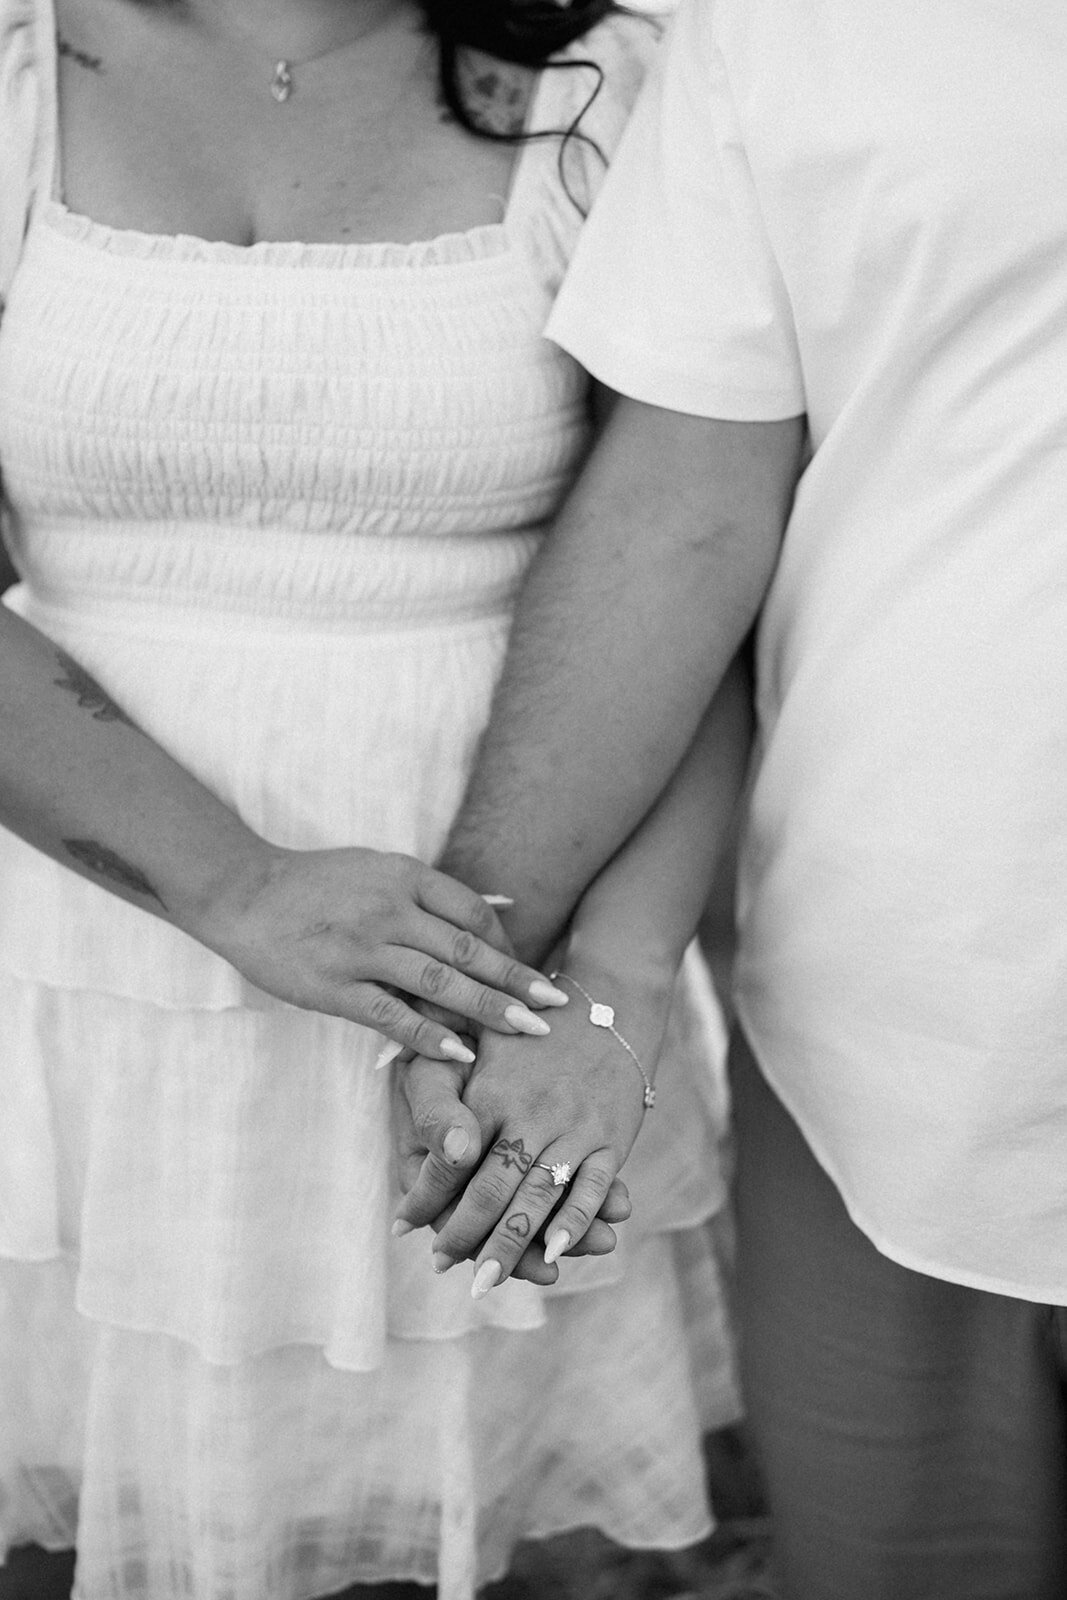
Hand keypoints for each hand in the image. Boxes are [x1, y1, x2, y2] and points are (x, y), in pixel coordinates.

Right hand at [196, 843, 566, 1060]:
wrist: (242, 892)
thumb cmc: (314, 883)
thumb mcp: (375, 868)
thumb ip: (423, 893)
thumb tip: (487, 915)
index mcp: (403, 876)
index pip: (472, 912)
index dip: (506, 944)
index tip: (526, 972)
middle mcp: (388, 910)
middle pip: (468, 949)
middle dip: (517, 981)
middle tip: (555, 1007)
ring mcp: (361, 948)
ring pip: (439, 983)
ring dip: (489, 1009)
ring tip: (527, 1031)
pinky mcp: (334, 986)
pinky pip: (392, 1015)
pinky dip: (430, 1034)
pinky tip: (461, 1051)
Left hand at [393, 959, 668, 1289]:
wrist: (610, 1000)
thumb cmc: (533, 1027)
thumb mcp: (481, 1037)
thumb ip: (450, 1085)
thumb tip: (415, 1115)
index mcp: (492, 1091)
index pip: (451, 1158)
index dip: (424, 1196)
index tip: (403, 1226)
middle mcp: (532, 1113)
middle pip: (492, 1188)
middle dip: (464, 1233)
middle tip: (442, 1265)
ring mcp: (574, 1127)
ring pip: (538, 1197)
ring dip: (511, 1245)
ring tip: (485, 1280)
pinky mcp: (610, 1137)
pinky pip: (591, 1187)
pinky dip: (575, 1222)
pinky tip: (555, 1254)